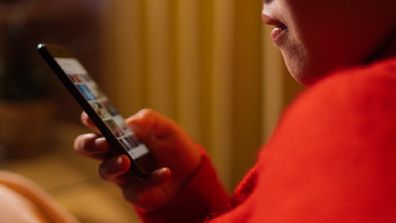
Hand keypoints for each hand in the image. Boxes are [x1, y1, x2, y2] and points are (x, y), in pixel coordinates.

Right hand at [74, 109, 200, 210]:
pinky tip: (165, 173)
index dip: (89, 119)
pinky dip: (150, 181)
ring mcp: (122, 173)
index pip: (96, 124)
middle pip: (87, 148)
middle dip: (89, 144)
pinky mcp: (134, 192)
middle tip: (103, 142)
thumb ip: (150, 120)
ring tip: (126, 160)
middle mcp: (115, 152)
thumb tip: (130, 122)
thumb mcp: (166, 128)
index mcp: (119, 133)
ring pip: (104, 171)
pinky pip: (135, 189)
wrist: (190, 171)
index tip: (89, 115)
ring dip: (113, 165)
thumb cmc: (173, 145)